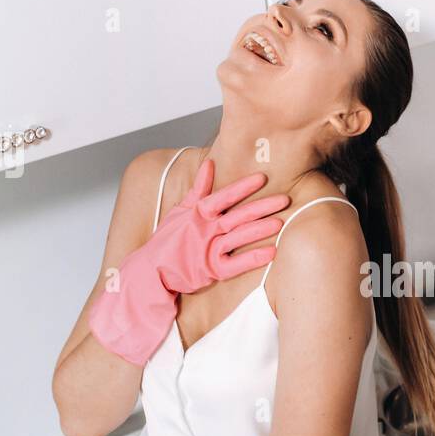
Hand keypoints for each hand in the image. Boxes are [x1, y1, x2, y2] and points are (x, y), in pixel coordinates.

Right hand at [88, 157, 288, 365]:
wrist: (150, 271)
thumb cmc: (168, 239)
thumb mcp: (180, 210)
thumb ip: (198, 189)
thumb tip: (210, 164)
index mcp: (197, 214)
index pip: (222, 197)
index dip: (241, 187)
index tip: (261, 177)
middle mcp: (204, 230)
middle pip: (236, 216)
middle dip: (261, 207)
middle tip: (284, 199)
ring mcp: (207, 250)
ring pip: (237, 237)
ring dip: (259, 230)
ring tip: (280, 222)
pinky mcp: (210, 271)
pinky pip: (234, 264)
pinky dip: (252, 258)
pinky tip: (270, 253)